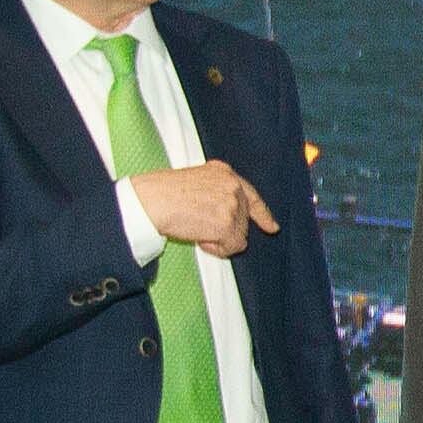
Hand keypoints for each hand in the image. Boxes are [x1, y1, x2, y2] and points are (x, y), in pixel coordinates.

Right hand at [134, 162, 276, 256]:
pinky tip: (200, 239)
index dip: (262, 214)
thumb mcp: (196, 180)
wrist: (151, 201)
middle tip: (198, 224)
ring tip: (196, 228)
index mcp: (225, 173)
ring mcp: (232, 205)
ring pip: (238, 236)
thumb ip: (217, 190)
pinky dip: (217, 250)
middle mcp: (233, 186)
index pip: (251, 196)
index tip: (272, 227)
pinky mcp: (227, 225)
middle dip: (224, 229)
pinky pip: (231, 247)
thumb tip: (229, 214)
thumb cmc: (162, 193)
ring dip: (218, 239)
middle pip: (243, 221)